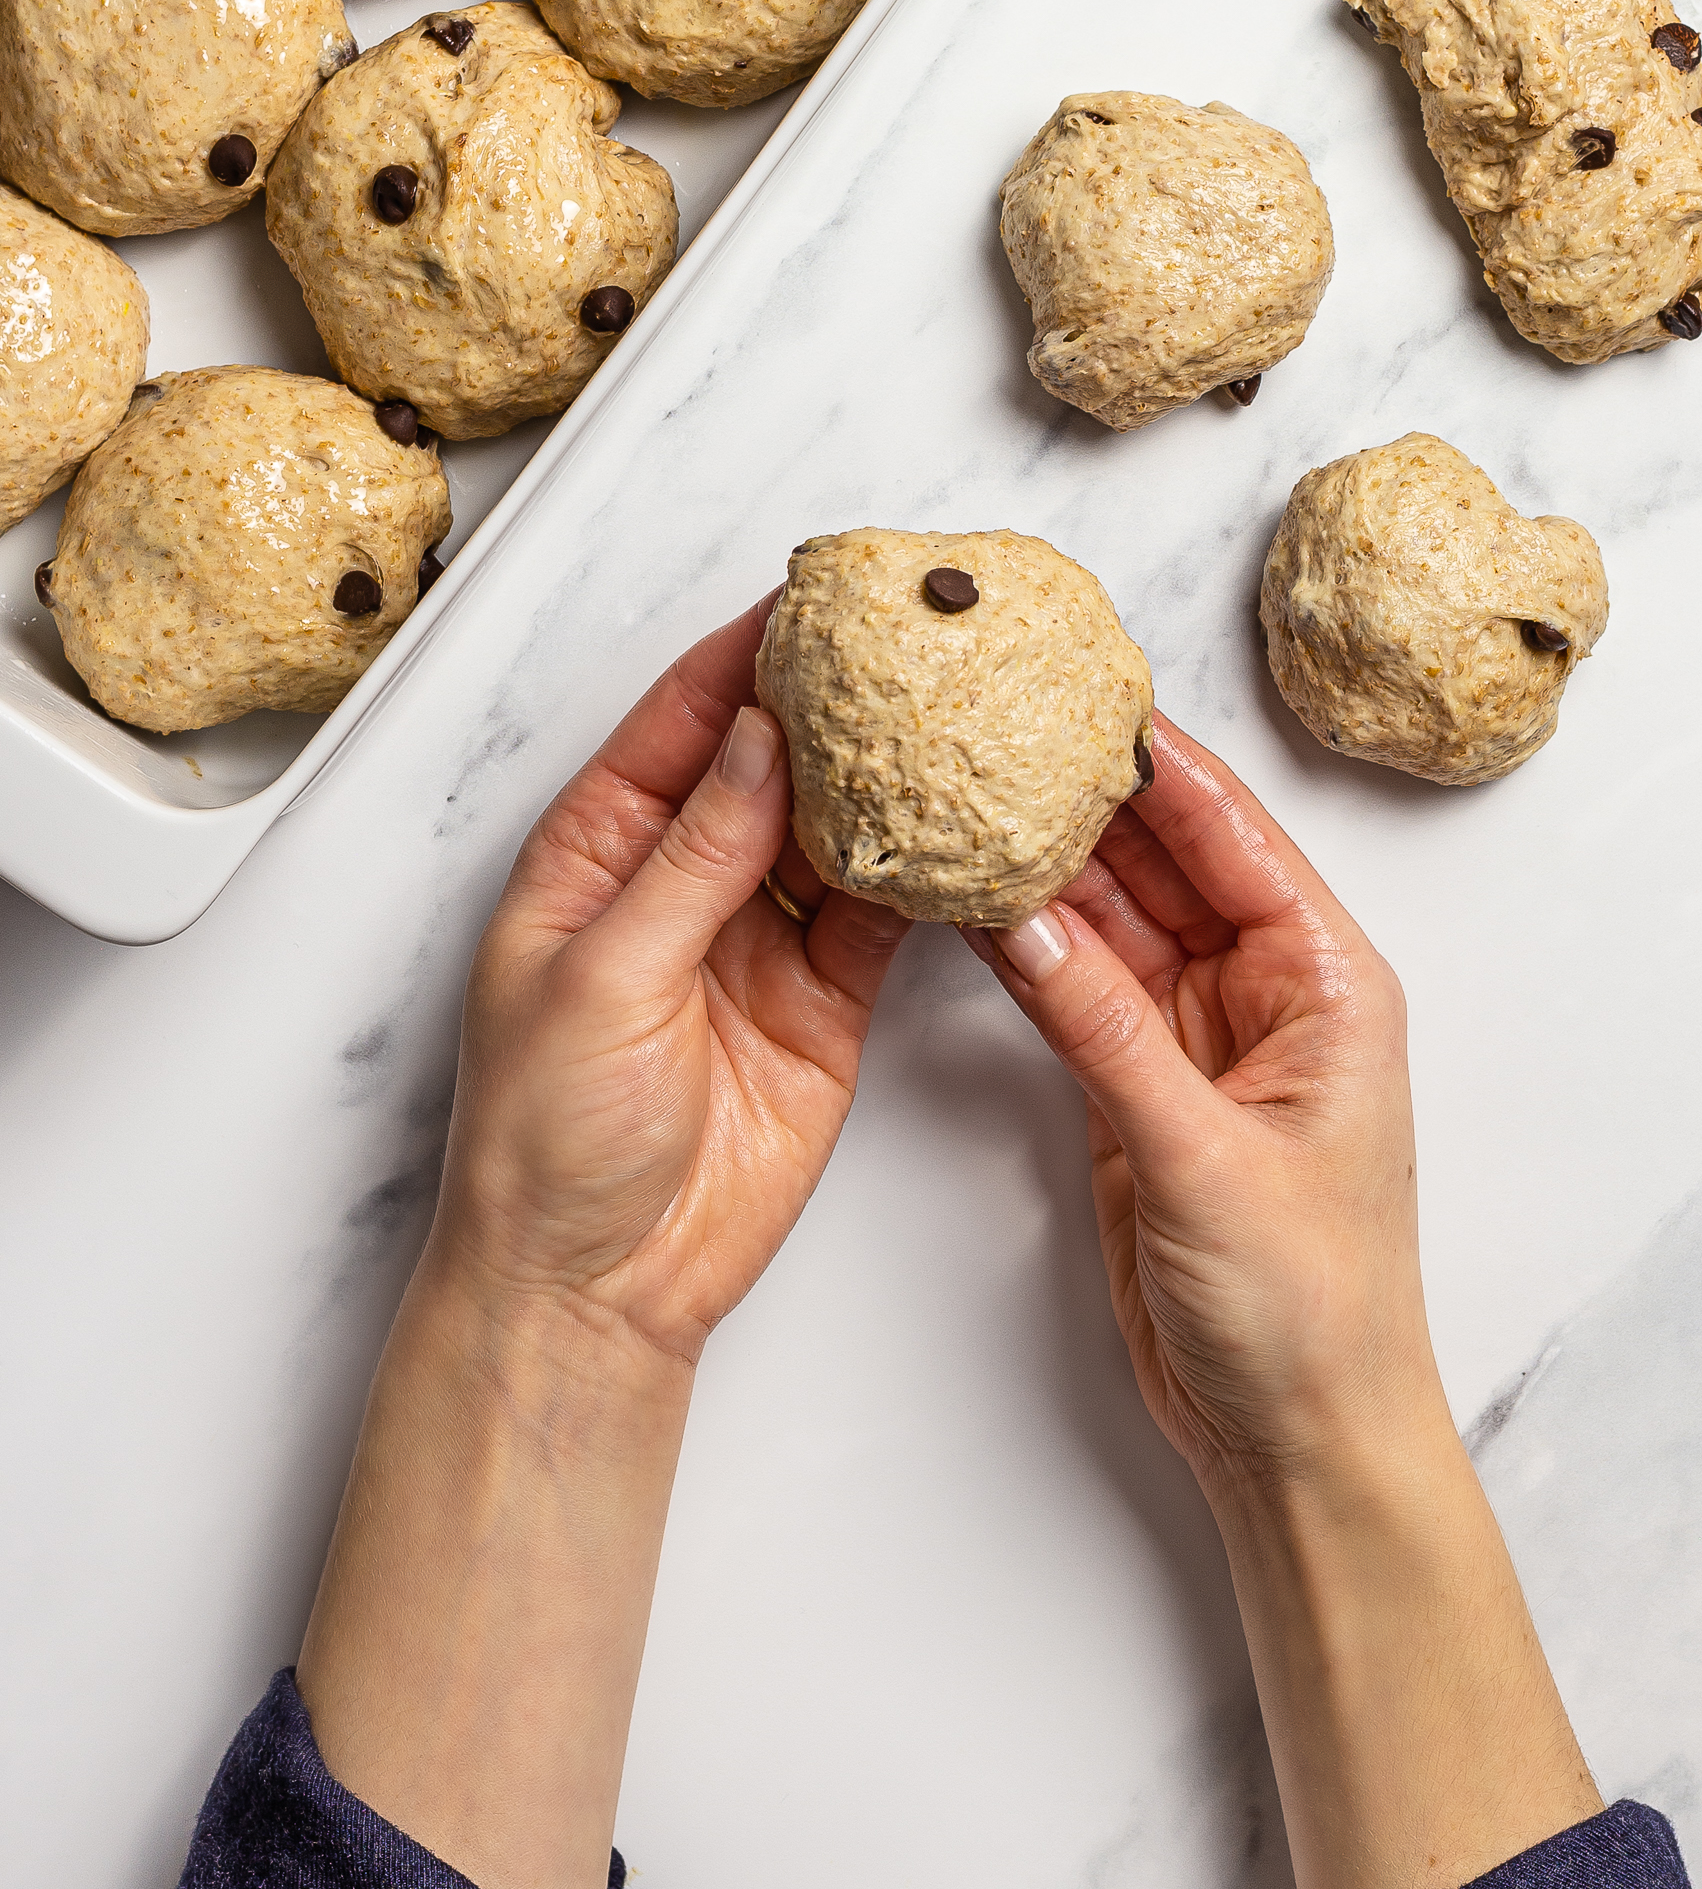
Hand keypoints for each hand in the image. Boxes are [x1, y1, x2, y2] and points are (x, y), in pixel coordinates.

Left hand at [299, 599, 908, 1888]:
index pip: (678, 724)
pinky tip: (969, 826)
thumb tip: (756, 740)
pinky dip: (926, 875)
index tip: (810, 598)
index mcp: (597, 854)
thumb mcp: (603, 976)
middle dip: (833, 702)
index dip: (741, 658)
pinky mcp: (826, 1004)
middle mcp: (681, 882)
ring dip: (888, 779)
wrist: (596, 1290)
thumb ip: (691, 857)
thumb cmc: (546, 1138)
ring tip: (955, 710)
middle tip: (908, 639)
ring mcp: (759, 940)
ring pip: (835, 831)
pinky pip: (883, 917)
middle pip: (766, 764)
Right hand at [967, 706, 1423, 1481]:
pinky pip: (1078, 992)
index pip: (1233, 834)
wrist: (1298, 1440)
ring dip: (1046, 868)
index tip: (1082, 686)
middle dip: (1088, 795)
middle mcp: (1265, 992)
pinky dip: (1029, 951)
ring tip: (963, 790)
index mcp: (1325, 981)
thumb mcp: (1203, 1154)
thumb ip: (1104, 1030)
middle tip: (998, 723)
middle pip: (1167, 860)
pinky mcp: (1141, 1088)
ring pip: (1113, 920)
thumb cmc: (1308, 1307)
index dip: (1158, 759)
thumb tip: (1019, 917)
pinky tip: (973, 899)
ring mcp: (1198, 1038)